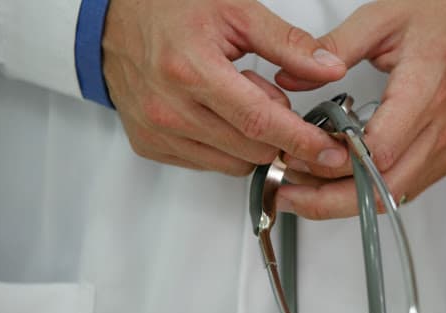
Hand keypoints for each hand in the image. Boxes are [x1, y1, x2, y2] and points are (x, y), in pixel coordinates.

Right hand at [102, 0, 349, 173]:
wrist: (115, 21)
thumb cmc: (170, 9)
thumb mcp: (236, 12)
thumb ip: (288, 44)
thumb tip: (329, 69)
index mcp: (191, 71)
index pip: (260, 121)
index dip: (302, 140)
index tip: (330, 152)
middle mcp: (169, 108)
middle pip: (252, 148)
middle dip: (281, 135)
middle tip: (277, 101)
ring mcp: (156, 132)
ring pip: (234, 163)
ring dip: (253, 141)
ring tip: (238, 98)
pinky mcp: (150, 146)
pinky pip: (209, 163)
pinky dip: (228, 146)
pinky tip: (219, 114)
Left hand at [275, 0, 445, 217]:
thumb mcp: (384, 19)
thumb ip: (334, 46)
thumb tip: (291, 75)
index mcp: (425, 90)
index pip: (380, 149)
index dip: (336, 161)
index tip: (300, 154)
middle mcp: (440, 128)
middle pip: (382, 188)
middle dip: (328, 200)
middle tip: (287, 193)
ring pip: (391, 197)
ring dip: (344, 201)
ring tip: (303, 191)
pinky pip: (404, 190)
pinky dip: (368, 194)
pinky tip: (339, 184)